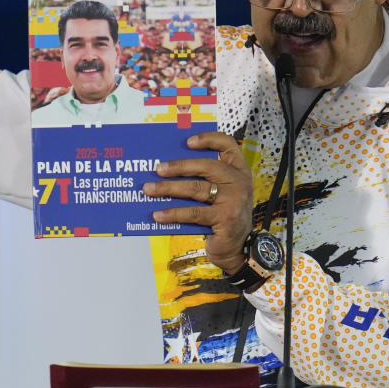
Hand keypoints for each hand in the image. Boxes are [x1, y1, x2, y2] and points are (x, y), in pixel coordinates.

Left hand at [143, 132, 253, 273]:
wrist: (238, 249)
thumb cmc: (223, 216)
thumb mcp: (222, 193)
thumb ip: (206, 179)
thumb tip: (169, 169)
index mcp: (238, 170)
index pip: (228, 145)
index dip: (209, 139)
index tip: (188, 141)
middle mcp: (239, 182)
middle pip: (206, 165)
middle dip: (179, 166)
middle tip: (158, 169)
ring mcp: (234, 200)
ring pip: (195, 188)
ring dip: (168, 189)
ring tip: (149, 189)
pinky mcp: (224, 218)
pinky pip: (192, 213)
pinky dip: (173, 213)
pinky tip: (158, 215)